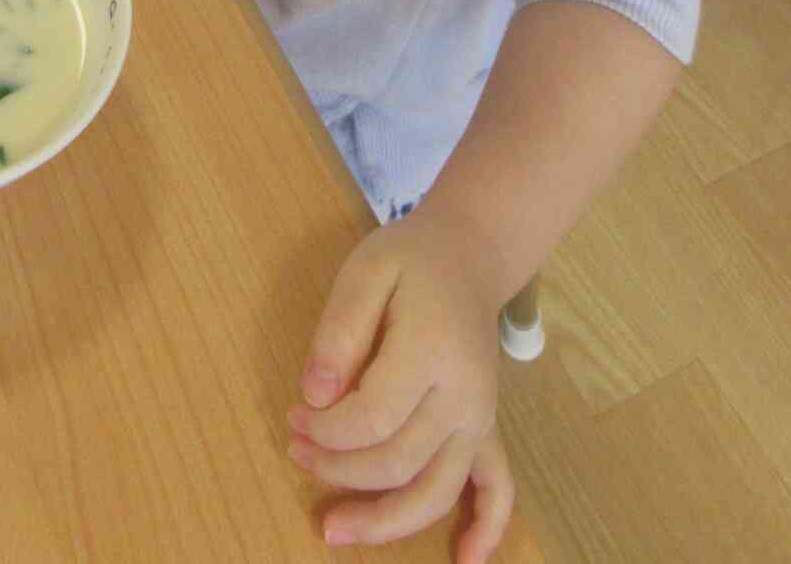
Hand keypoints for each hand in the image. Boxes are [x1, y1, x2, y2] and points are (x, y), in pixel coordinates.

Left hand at [288, 212, 514, 558]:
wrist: (468, 257)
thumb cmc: (410, 262)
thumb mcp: (366, 270)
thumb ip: (340, 330)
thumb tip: (315, 397)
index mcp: (433, 351)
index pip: (371, 418)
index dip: (324, 429)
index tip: (293, 416)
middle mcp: (464, 396)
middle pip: (397, 462)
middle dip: (337, 470)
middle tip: (295, 451)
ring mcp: (481, 419)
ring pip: (436, 491)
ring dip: (384, 522)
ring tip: (333, 531)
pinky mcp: (487, 430)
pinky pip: (497, 488)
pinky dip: (485, 528)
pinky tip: (462, 559)